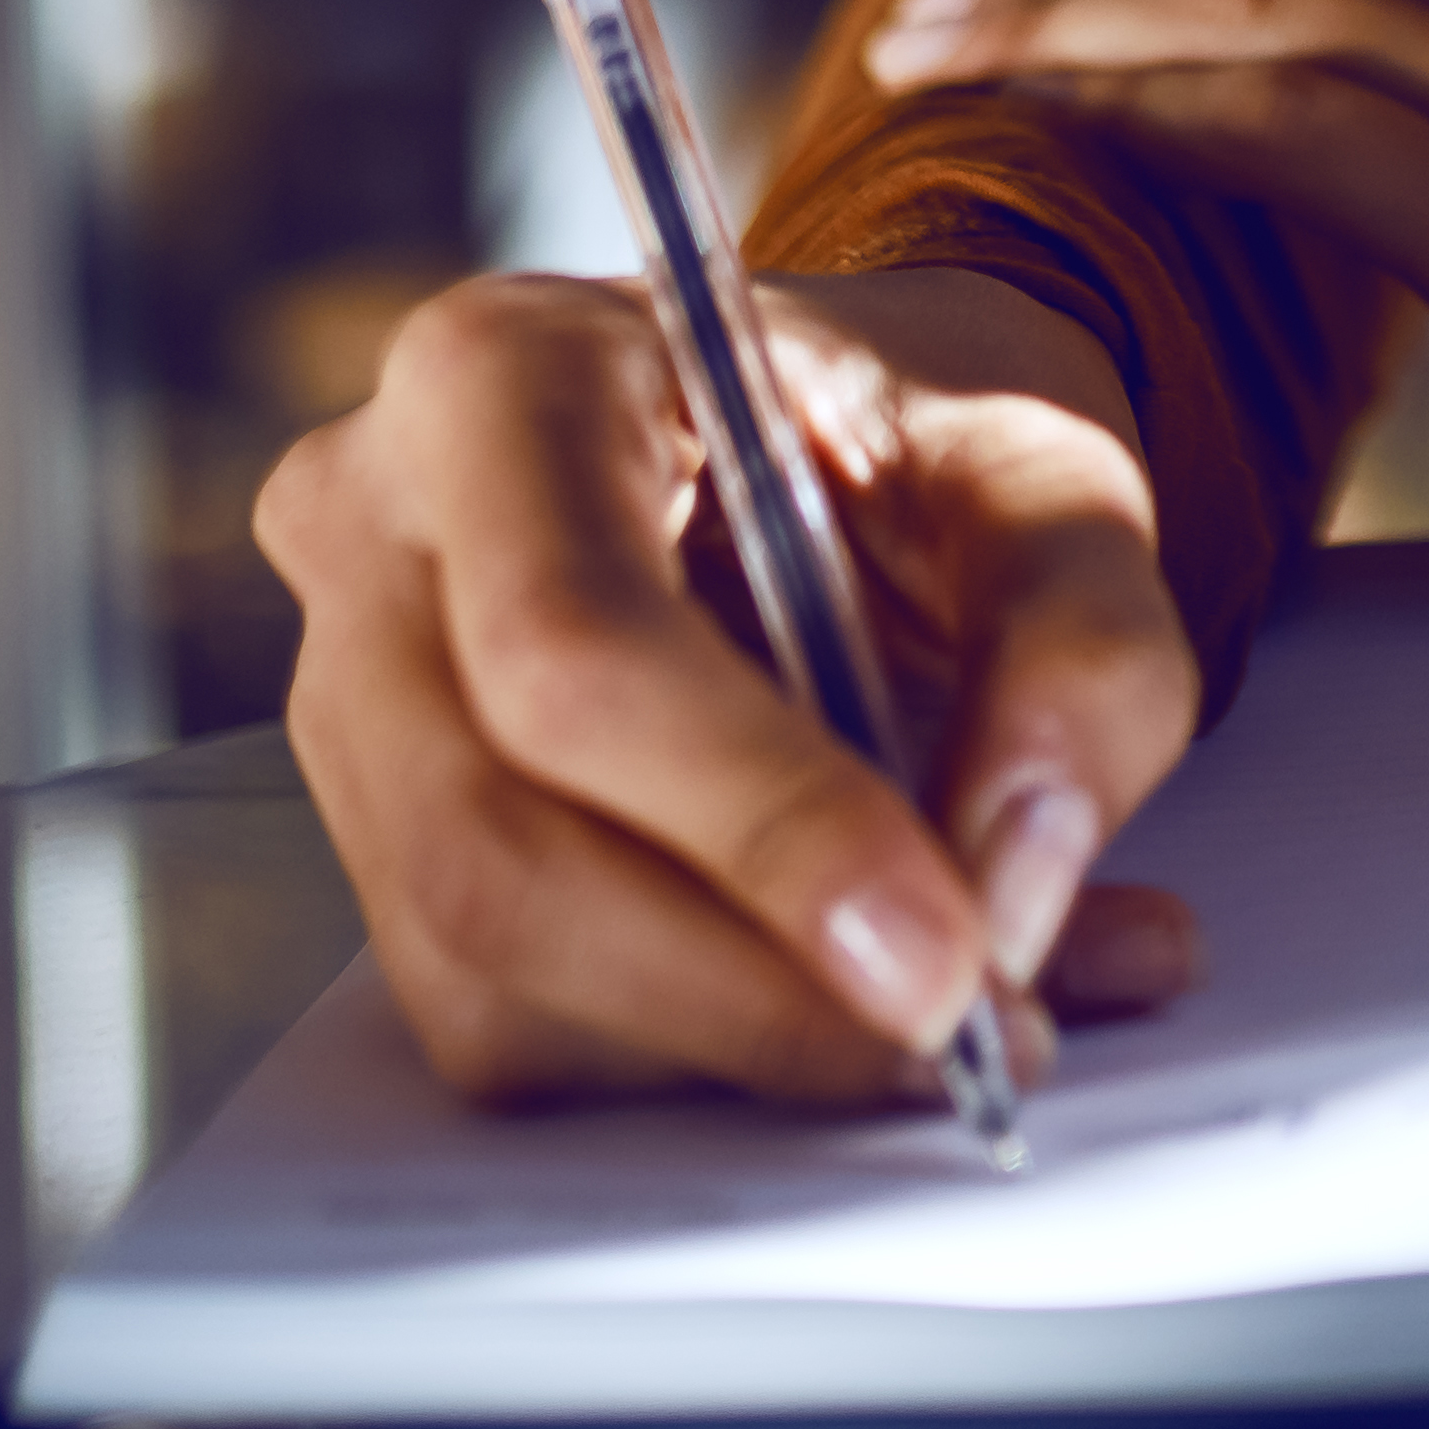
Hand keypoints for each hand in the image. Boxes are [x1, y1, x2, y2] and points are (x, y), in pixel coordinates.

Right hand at [261, 259, 1213, 1108]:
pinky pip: (510, 1024)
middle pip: (496, 842)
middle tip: (982, 1032)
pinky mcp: (382, 848)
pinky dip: (711, 1053)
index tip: (948, 958)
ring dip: (749, 1039)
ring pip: (490, 968)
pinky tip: (861, 999)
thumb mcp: (1054, 471)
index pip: (573, 641)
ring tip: (987, 1005)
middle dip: (752, 987)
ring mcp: (348, 704)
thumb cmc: (912, 435)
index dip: (755, 824)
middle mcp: (375, 533)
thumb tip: (1012, 885)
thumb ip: (1080, 645)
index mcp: (504, 375)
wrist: (836, 450)